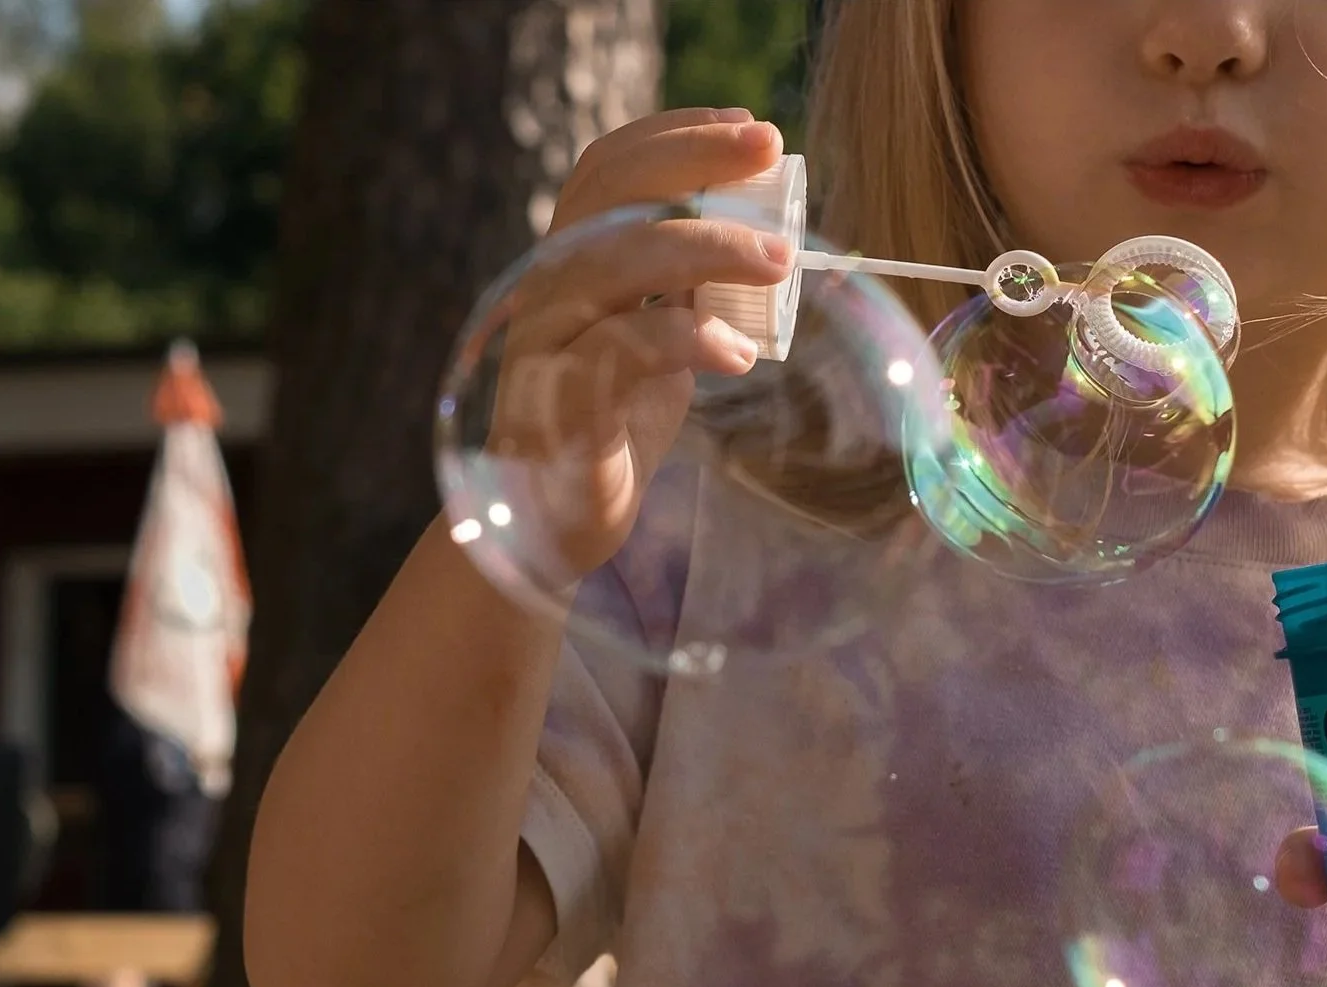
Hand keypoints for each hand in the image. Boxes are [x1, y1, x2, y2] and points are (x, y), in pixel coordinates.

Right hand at [489, 107, 794, 582]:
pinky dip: (686, 338)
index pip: (608, 167)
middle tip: (773, 155)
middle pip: (610, 195)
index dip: (675, 133)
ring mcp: (547, 343)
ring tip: (779, 261)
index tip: (750, 128)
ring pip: (613, 262)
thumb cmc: (612, 419)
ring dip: (706, 247)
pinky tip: (738, 354)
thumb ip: (685, 284)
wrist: (555, 518)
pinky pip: (618, 349)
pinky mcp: (561, 404)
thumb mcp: (658, 334)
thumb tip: (761, 232)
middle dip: (696, 161)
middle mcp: (549, 288)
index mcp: (572, 261)